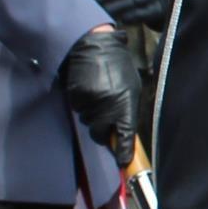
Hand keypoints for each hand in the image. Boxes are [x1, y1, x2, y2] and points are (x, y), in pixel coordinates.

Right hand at [60, 24, 138, 158]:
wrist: (94, 46)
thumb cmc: (118, 67)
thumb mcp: (131, 87)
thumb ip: (129, 111)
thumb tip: (124, 133)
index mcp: (125, 103)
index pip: (124, 135)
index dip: (122, 151)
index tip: (122, 162)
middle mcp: (107, 106)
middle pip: (101, 135)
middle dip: (103, 132)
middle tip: (106, 121)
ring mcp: (89, 102)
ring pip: (88, 122)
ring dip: (93, 115)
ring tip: (99, 95)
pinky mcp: (75, 97)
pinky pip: (79, 110)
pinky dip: (83, 105)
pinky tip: (88, 90)